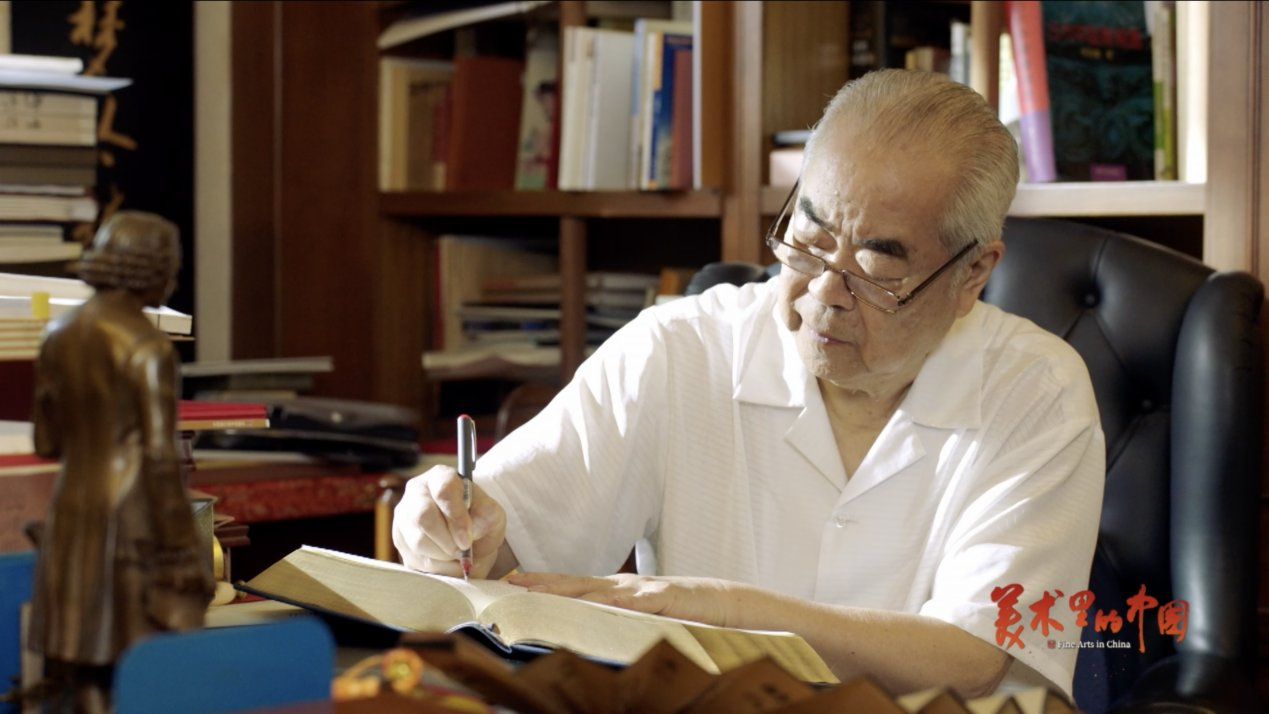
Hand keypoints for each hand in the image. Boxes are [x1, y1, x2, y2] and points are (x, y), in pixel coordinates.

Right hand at [392, 465, 506, 577]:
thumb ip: (487, 515)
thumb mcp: (492, 514)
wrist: (468, 538)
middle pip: (423, 516)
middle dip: (447, 541)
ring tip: (459, 556)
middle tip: (463, 551)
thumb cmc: (479, 520)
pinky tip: (449, 563)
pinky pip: (415, 560)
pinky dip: (437, 568)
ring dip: (444, 557)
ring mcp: (403, 517)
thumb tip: (472, 530)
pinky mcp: (399, 541)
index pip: (444, 490)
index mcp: (440, 477)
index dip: (456, 517)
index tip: (467, 540)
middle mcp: (416, 493)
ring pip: (418, 542)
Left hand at [507, 572, 741, 626]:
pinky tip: (607, 605)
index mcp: (613, 589)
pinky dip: (622, 604)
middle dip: (546, 584)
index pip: (572, 584)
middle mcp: (622, 586)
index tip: (514, 581)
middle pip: (578, 584)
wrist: (715, 600)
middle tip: (517, 585)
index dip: (544, 582)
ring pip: (601, 591)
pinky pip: (640, 603)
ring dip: (572, 593)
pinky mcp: (665, 599)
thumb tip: (578, 626)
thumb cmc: (673, 609)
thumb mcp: (635, 614)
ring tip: (545, 595)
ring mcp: (642, 590)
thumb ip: (610, 615)